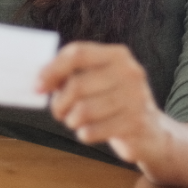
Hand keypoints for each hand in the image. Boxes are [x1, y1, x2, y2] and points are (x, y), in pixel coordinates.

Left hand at [37, 42, 166, 165]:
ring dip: (71, 120)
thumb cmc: (113, 102)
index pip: (77, 53)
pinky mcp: (135, 123)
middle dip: (60, 103)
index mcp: (117, 55)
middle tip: (59, 111)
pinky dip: (84, 134)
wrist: (150, 131)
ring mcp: (135, 98)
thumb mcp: (98, 80)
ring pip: (83, 110)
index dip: (52, 69)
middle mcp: (129, 72)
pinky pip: (93, 131)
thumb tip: (39, 81)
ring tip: (75, 121)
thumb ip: (71, 75)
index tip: (38, 86)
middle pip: (77, 84)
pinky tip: (89, 131)